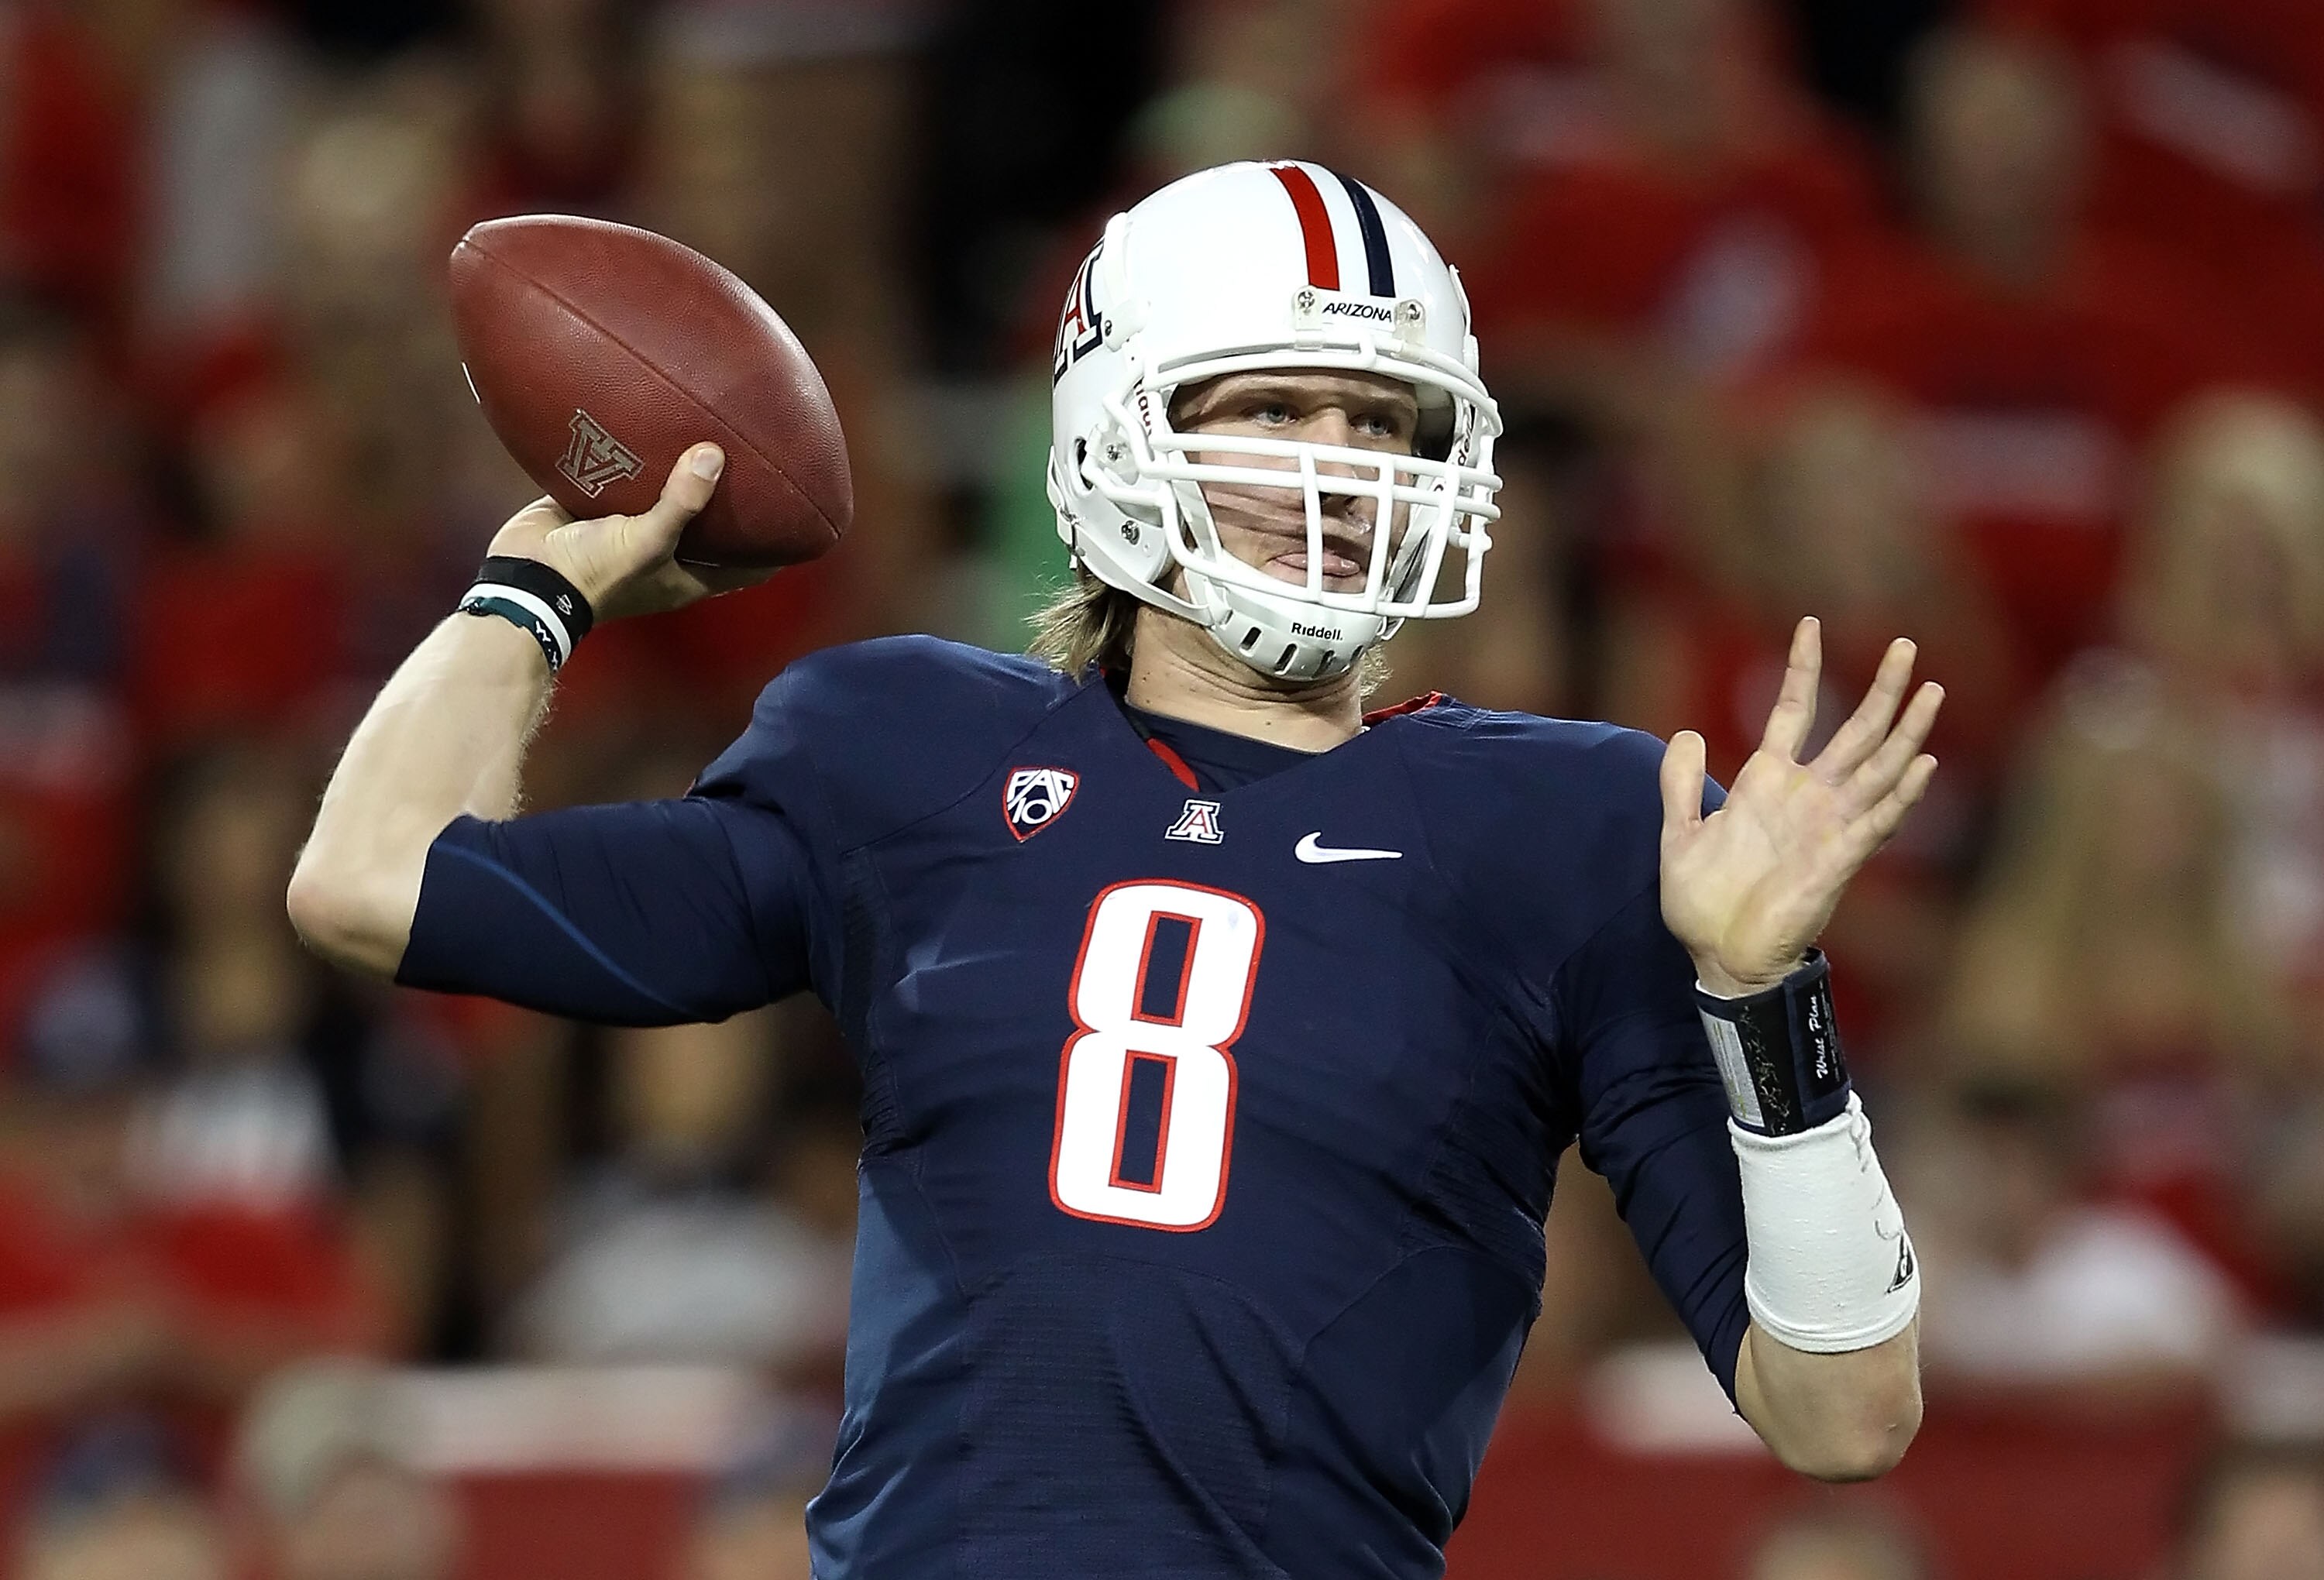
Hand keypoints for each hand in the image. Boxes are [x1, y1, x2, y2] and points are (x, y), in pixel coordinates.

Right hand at [485, 444, 773, 619]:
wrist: (527, 579)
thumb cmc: (596, 574)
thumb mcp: (648, 541)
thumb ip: (683, 501)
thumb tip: (716, 455)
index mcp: (687, 575)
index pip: (748, 567)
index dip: (778, 549)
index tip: (807, 521)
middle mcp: (664, 553)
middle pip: (712, 527)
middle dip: (733, 500)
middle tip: (762, 459)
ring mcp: (629, 530)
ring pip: (666, 496)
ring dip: (682, 471)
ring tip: (708, 428)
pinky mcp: (595, 507)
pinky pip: (621, 476)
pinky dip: (632, 455)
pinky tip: (645, 419)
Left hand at [1659, 617, 1941, 995]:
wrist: (1718, 958)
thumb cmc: (1702, 902)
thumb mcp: (1678, 834)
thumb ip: (1679, 786)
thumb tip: (1687, 734)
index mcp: (1767, 782)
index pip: (1793, 710)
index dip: (1802, 669)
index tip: (1809, 624)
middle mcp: (1806, 796)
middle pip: (1854, 729)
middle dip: (1880, 689)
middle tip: (1905, 644)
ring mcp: (1828, 825)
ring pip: (1878, 766)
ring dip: (1906, 730)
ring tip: (1931, 689)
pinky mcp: (1839, 859)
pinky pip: (1877, 820)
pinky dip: (1901, 793)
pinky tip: (1923, 763)